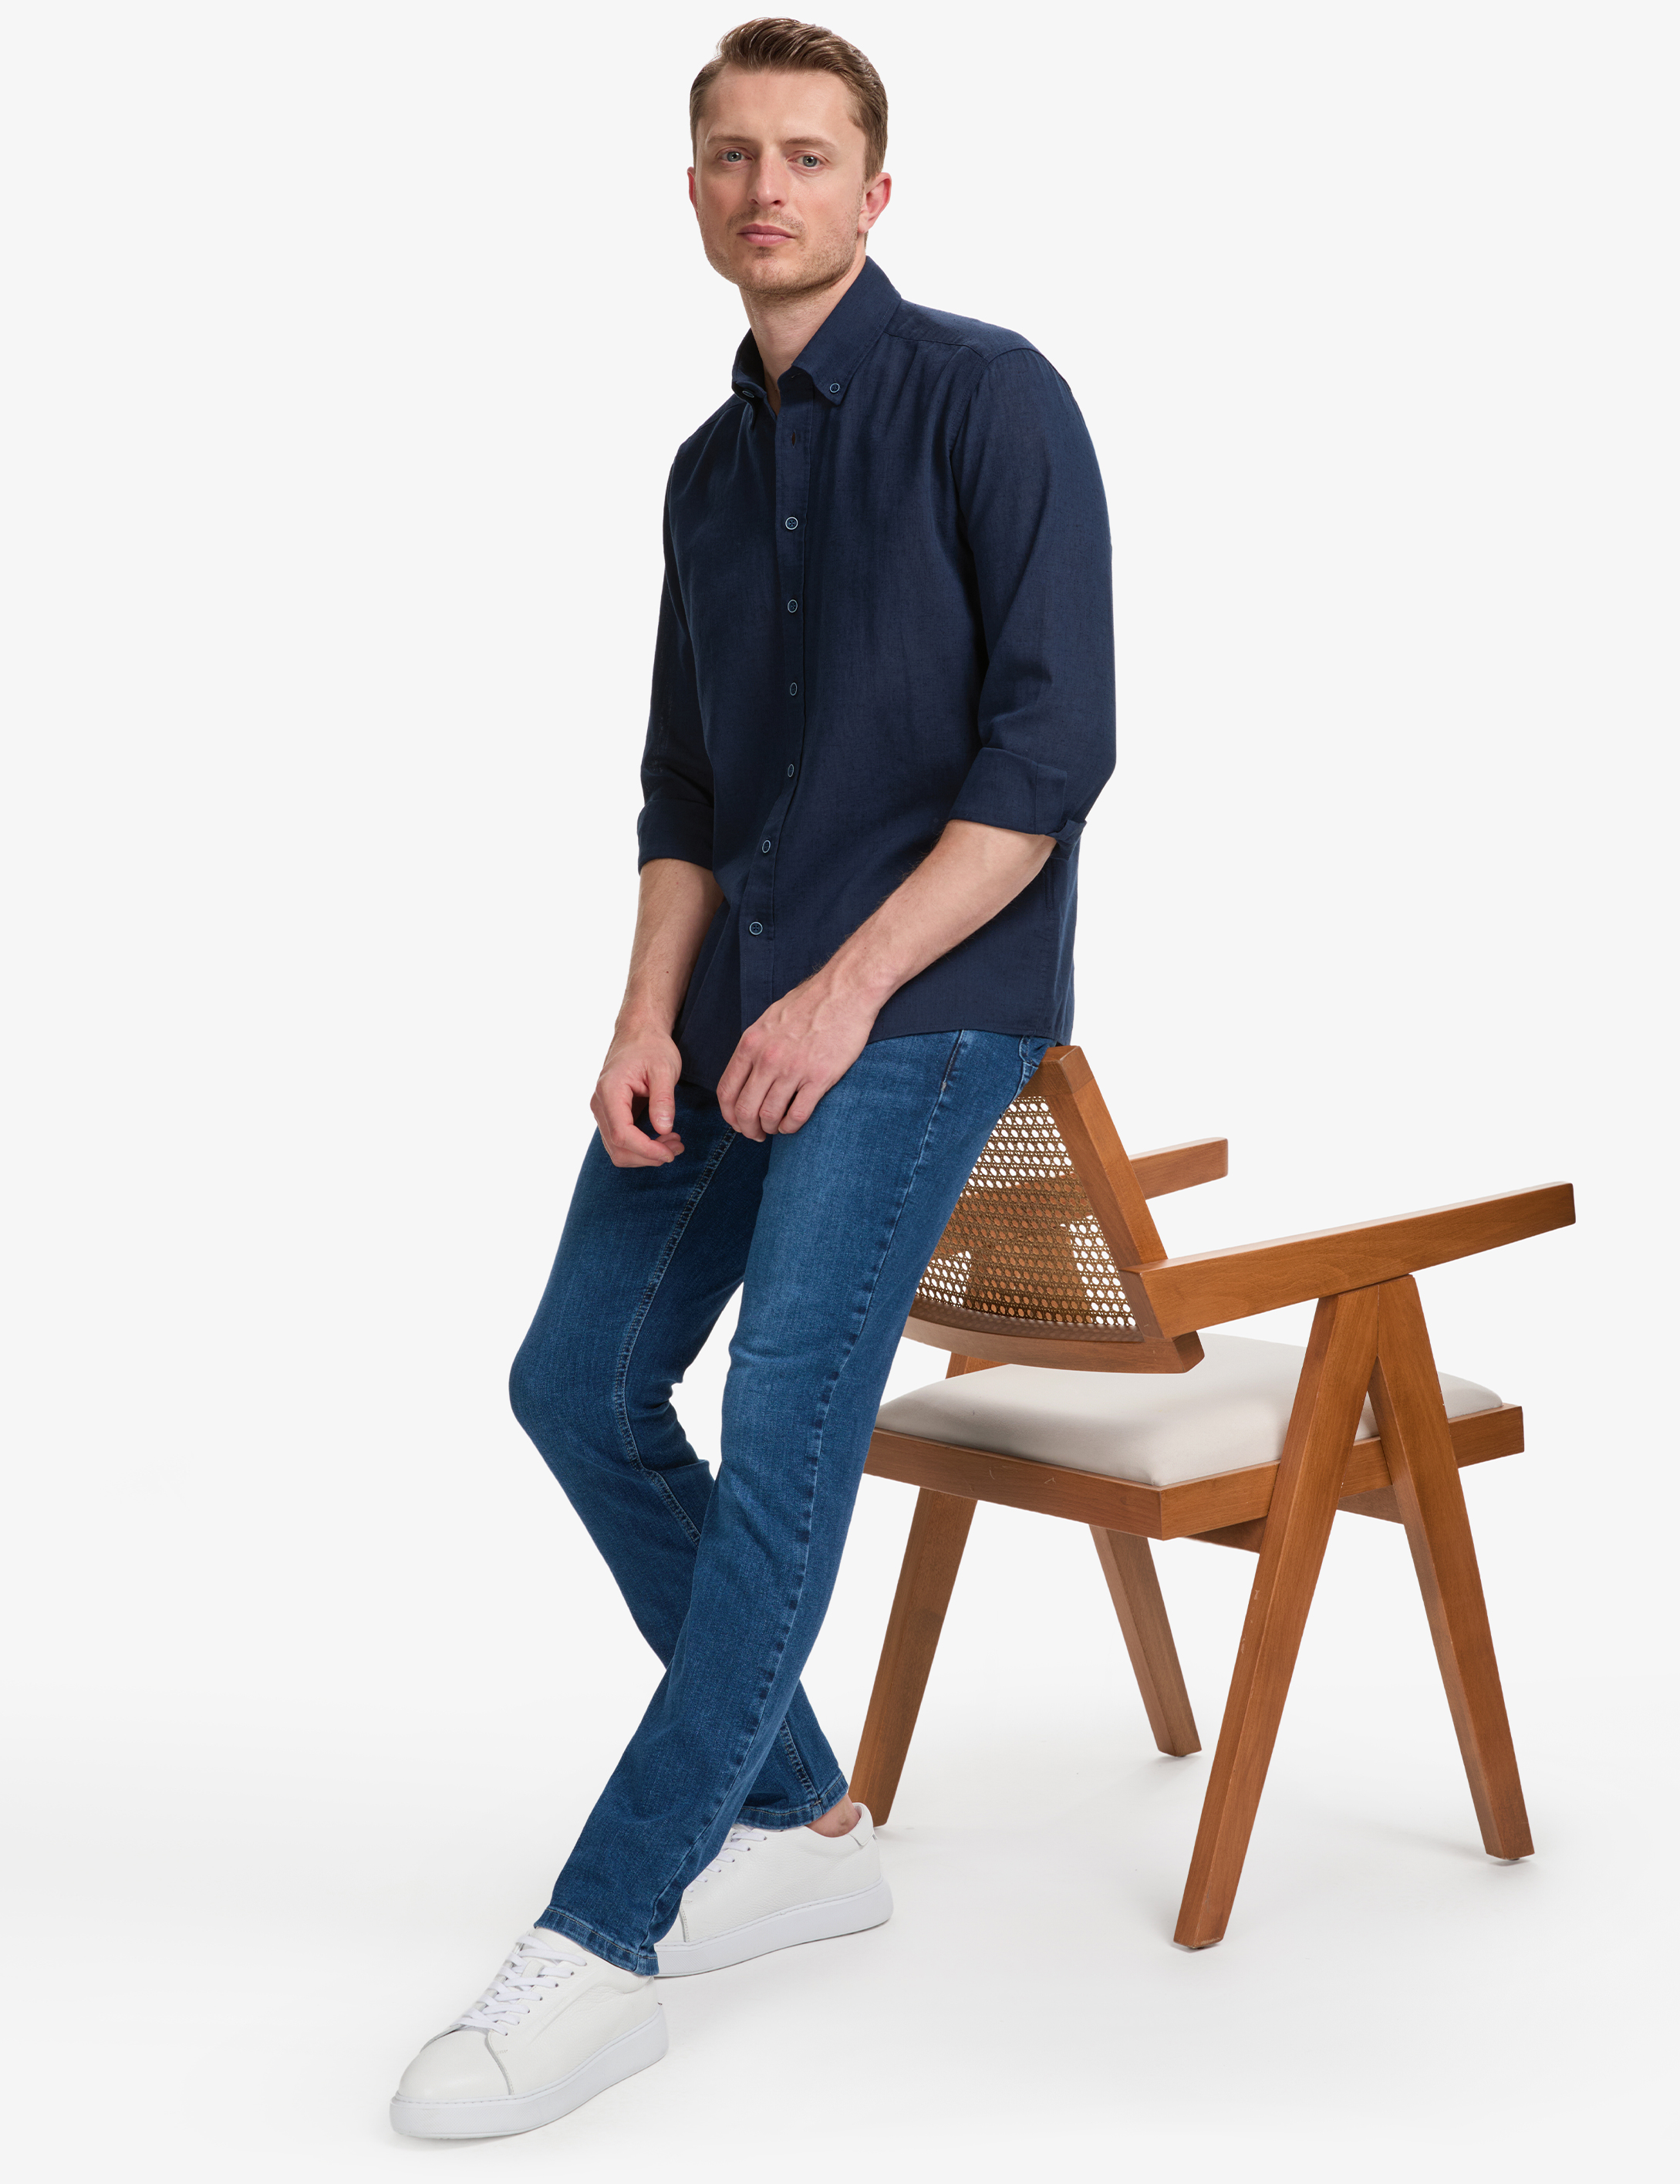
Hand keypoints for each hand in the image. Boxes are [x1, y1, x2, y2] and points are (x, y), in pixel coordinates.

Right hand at [592, 1023, 684, 1166]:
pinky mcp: (610, 1114)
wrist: (639, 1034)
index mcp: (610, 1091)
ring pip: (617, 1149)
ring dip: (645, 1154)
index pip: (622, 1134)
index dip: (646, 1150)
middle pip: (617, 1148)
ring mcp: (603, 1111)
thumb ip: (663, 1100)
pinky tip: (662, 1137)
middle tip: (677, 1147)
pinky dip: (641, 1147)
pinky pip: (621, 1141)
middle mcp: (600, 1103)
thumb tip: (664, 1129)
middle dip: (648, 1155)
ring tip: (673, 1143)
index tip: (671, 1153)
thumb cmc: (651, 1047)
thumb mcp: (664, 1069)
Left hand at [717, 974, 879, 1139]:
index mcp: (751, 1044)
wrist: (844, 991)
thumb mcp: (768, 1020)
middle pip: (745, 1109)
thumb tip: (746, 1072)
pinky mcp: (819, 1077)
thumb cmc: (809, 1003)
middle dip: (748, 1129)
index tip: (738, 1122)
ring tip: (776, 1129)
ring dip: (770, 1129)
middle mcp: (767, 1058)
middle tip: (756, 1134)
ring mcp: (793, 1069)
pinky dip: (791, 1126)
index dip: (729, 1114)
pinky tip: (793, 1124)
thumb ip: (755, 1046)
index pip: (727, 1091)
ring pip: (769, 1115)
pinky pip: (797, 1114)